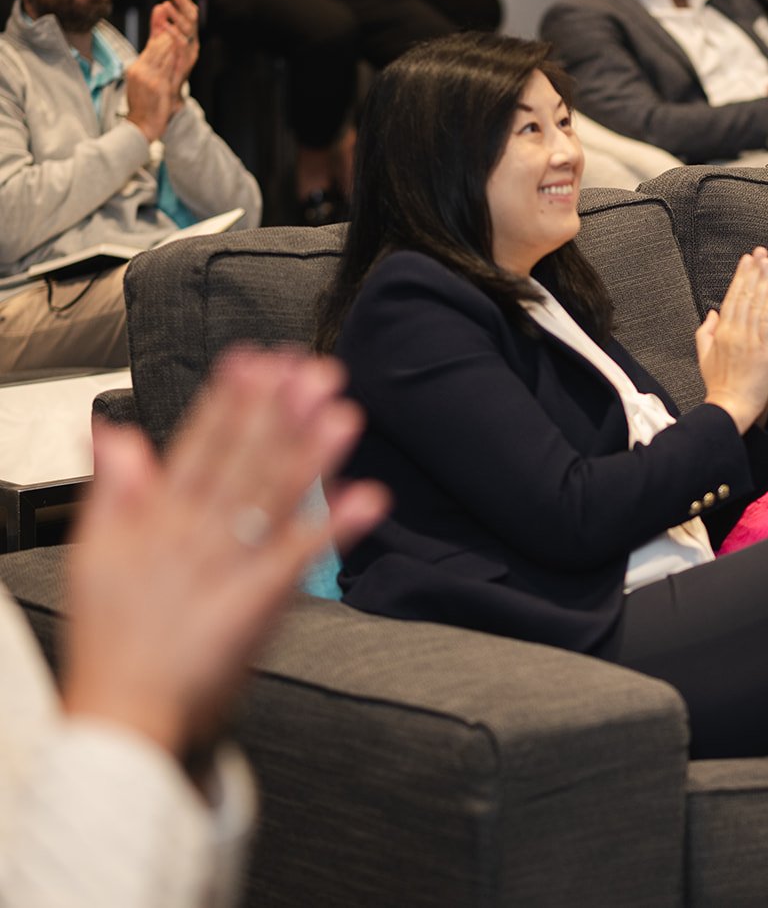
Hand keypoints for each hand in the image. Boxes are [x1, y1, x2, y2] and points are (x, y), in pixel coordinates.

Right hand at [61, 348, 389, 755]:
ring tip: (344, 414)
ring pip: (274, 498)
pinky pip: (301, 557)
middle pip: (243, 461)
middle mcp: (195, 534)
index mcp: (158, 518)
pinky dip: (334, 527)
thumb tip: (112, 432)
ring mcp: (229, 566)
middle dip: (279, 412)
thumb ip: (111, 489)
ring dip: (312, 454)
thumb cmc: (115, 639)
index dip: (229, 401)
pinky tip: (367, 497)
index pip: (198, 445)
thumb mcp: (94, 554)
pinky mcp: (257, 602)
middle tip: (313, 370)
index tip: (256, 360)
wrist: (123, 713)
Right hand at [124, 30, 181, 142]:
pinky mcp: (157, 84)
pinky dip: (174, 54)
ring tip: (182, 27)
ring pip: (161, 53)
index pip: (150, 47)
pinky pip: (168, 66)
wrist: (140, 126)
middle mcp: (140, 70)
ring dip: (172, 39)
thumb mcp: (143, 84)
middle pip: (155, 47)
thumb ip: (150, 69)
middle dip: (166, 32)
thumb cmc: (144, 107)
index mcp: (136, 69)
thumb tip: (157, 58)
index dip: (160, 33)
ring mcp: (148, 77)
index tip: (167, 21)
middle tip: (177, 18)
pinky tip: (182, 45)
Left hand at [148, 0, 199, 88]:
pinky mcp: (186, 61)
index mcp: (187, 37)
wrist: (164, 96)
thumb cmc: (162, 69)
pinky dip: (174, 33)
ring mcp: (190, 52)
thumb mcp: (158, 42)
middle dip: (183, 4)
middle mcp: (192, 43)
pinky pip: (182, 44)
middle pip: (193, 18)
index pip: (190, 14)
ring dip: (177, 15)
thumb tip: (158, 6)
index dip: (183, 2)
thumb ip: (158, 25)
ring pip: (188, 29)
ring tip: (167, 5)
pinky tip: (165, 25)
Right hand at [696, 249, 767, 431]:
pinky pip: (767, 322)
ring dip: (763, 282)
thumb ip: (706, 332)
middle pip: (743, 297)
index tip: (745, 262)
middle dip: (751, 273)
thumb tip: (712, 313)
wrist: (729, 406)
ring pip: (756, 305)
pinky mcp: (762, 350)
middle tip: (757, 254)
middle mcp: (734, 332)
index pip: (731, 299)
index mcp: (721, 333)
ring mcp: (748, 340)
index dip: (739, 278)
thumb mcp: (704, 356)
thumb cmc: (719, 384)